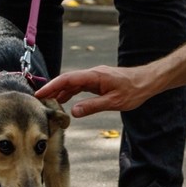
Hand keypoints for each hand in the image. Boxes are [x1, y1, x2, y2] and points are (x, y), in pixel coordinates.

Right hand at [35, 65, 151, 117]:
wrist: (147, 82)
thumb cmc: (134, 91)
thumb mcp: (113, 102)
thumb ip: (92, 106)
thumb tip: (73, 112)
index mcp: (94, 76)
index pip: (68, 79)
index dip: (52, 86)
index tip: (40, 94)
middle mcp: (92, 74)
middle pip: (67, 80)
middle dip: (52, 89)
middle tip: (38, 100)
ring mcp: (95, 77)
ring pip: (72, 83)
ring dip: (60, 91)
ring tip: (48, 102)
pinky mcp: (98, 81)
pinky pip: (79, 86)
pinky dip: (69, 92)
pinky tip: (64, 101)